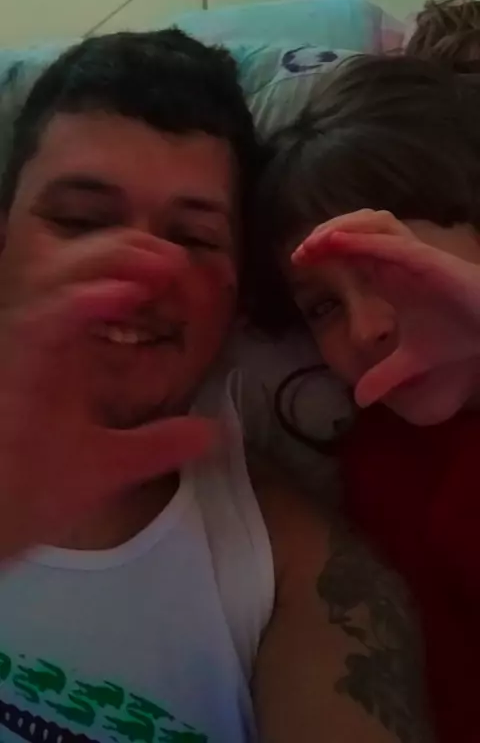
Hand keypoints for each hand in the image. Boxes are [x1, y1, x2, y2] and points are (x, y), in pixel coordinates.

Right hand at [0, 232, 215, 560]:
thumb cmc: (37, 492)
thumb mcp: (114, 464)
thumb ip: (160, 444)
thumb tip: (211, 433)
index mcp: (65, 358)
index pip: (99, 295)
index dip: (138, 275)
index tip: (181, 272)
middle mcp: (45, 345)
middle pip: (79, 273)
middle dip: (130, 256)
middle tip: (176, 259)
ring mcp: (29, 353)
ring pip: (60, 282)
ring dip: (112, 266)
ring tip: (161, 264)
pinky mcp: (17, 371)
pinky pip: (45, 324)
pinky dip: (82, 305)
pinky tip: (123, 295)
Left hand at [293, 210, 479, 406]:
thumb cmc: (459, 335)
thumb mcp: (410, 362)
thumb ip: (384, 376)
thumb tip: (360, 399)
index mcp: (389, 277)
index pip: (350, 254)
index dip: (324, 253)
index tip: (299, 263)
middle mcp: (397, 261)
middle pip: (354, 234)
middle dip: (324, 238)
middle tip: (299, 254)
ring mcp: (411, 257)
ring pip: (369, 229)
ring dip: (340, 231)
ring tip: (313, 243)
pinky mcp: (426, 259)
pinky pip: (389, 244)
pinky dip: (363, 240)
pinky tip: (338, 241)